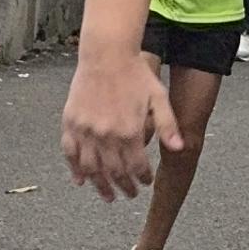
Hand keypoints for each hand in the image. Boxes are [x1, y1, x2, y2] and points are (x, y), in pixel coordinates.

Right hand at [61, 48, 181, 198]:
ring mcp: (86, 130)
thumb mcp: (158, 97)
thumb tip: (179, 148)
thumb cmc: (135, 73)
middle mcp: (106, 135)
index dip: (142, 179)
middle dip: (124, 187)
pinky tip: (80, 181)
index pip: (137, 167)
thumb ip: (167, 125)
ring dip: (100, 186)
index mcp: (130, 131)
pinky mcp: (71, 123)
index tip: (144, 183)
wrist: (107, 53)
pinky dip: (74, 169)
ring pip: (91, 169)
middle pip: (114, 173)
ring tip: (108, 196)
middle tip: (129, 194)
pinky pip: (70, 153)